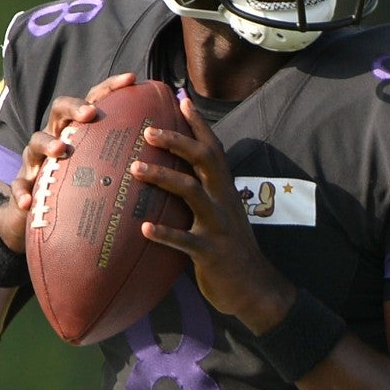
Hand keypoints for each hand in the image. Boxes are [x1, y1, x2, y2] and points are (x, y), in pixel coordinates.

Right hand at [0, 72, 138, 250]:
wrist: (42, 215)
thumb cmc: (83, 187)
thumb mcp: (106, 168)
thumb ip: (131, 156)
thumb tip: (176, 150)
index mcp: (78, 129)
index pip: (94, 100)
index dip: (110, 87)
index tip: (132, 79)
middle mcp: (55, 136)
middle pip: (59, 109)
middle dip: (75, 107)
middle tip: (91, 114)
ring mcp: (35, 159)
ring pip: (34, 141)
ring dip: (47, 144)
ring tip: (61, 151)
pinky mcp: (23, 184)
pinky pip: (18, 186)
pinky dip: (21, 192)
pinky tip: (28, 202)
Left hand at [130, 97, 295, 333]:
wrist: (255, 289)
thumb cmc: (230, 250)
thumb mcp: (223, 216)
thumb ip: (205, 194)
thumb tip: (181, 176)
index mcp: (225, 190)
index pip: (213, 149)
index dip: (198, 125)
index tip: (181, 100)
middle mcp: (224, 201)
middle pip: (204, 160)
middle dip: (177, 142)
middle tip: (148, 131)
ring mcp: (218, 225)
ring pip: (191, 193)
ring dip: (163, 177)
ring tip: (135, 169)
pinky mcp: (210, 252)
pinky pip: (185, 240)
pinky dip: (165, 233)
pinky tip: (144, 228)